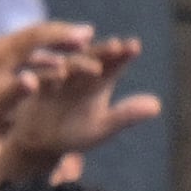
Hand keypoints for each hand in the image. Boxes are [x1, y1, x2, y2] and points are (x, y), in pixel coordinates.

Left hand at [0, 20, 101, 142]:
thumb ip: (18, 90)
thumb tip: (34, 80)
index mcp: (1, 53)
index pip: (38, 36)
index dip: (64, 35)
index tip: (87, 35)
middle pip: (36, 33)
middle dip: (63, 34)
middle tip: (89, 34)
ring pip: (30, 42)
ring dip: (54, 44)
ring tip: (78, 45)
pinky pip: (23, 53)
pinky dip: (42, 55)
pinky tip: (55, 63)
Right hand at [6, 35, 161, 163]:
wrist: (39, 143)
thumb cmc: (75, 133)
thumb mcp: (102, 127)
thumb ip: (126, 115)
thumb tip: (157, 106)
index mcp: (100, 79)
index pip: (115, 62)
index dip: (123, 54)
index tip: (133, 47)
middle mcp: (78, 73)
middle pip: (92, 58)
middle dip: (103, 52)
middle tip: (115, 47)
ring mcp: (56, 78)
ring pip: (66, 66)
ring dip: (75, 65)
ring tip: (90, 67)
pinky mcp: (34, 87)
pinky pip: (37, 81)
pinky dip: (40, 79)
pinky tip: (47, 80)